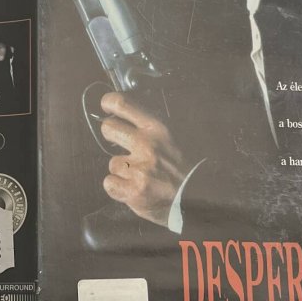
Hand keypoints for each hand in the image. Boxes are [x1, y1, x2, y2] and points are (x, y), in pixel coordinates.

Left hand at [99, 91, 186, 227]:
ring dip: (122, 170)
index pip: (122, 104)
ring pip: (113, 162)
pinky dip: (118, 187)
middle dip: (110, 134)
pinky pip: (110, 183)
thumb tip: (123, 114)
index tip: (106, 107)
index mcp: (157, 128)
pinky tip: (133, 188)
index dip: (108, 103)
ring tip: (140, 175)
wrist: (195, 197)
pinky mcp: (132, 190)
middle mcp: (146, 144)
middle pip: (108, 128)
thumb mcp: (172, 137)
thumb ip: (149, 127)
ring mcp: (138, 168)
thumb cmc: (182, 167)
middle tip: (119, 141)